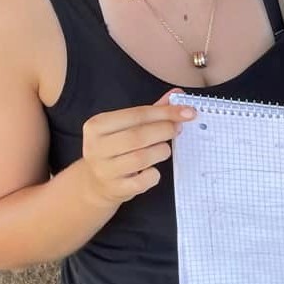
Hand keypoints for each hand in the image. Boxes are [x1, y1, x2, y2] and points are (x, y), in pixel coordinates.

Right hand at [80, 91, 194, 205]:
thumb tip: (176, 94)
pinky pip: (143, 181)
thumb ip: (150, 111)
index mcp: (97, 125)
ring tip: (163, 149)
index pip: (137, 114)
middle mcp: (96, 147)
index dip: (165, 112)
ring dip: (161, 151)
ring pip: (141, 157)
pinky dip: (154, 174)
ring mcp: (105, 170)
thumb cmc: (115, 149)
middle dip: (164, 130)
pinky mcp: (116, 189)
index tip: (187, 111)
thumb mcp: (126, 127)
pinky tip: (151, 171)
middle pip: (138, 135)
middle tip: (177, 129)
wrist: (95, 183)